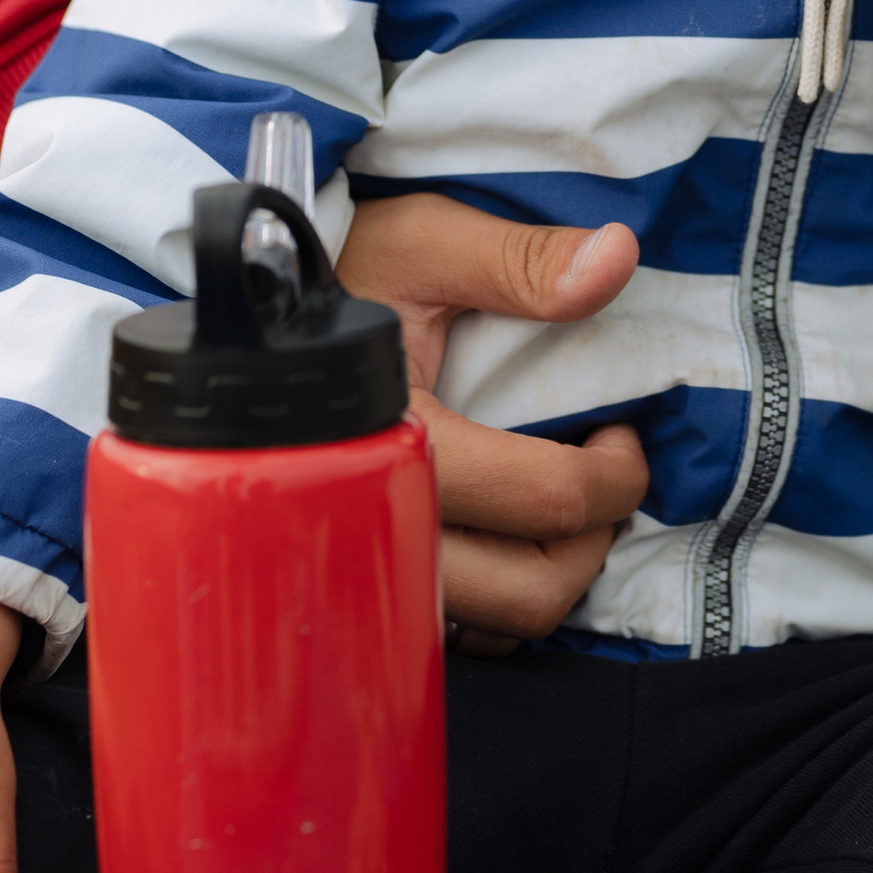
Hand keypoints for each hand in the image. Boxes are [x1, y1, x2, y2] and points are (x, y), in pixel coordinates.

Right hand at [336, 195, 651, 652]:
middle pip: (532, 592)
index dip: (616, 473)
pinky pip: (461, 629)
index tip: (619, 432)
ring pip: (500, 624)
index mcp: (400, 443)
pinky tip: (510, 527)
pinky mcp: (364, 579)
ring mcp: (369, 562)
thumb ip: (522, 261)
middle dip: (594, 536)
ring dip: (554, 569)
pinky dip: (504, 589)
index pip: (547, 501)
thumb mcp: (426, 243)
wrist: (253, 314)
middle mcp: (379, 522)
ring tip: (561, 498)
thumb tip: (615, 259)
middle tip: (601, 471)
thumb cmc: (342, 273)